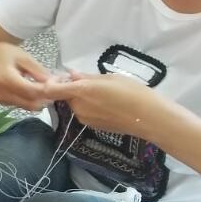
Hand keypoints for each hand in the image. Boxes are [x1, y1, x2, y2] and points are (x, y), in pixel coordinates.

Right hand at [0, 43, 54, 111]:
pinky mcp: (2, 102)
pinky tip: (37, 91)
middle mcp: (3, 93)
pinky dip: (32, 100)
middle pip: (31, 103)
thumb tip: (52, 81)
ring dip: (40, 100)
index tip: (59, 85)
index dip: (48, 90)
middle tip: (57, 88)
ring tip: (48, 88)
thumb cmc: (1, 53)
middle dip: (47, 98)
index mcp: (7, 79)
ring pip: (27, 106)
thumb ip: (36, 70)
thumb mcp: (21, 56)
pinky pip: (21, 104)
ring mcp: (2, 99)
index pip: (32, 91)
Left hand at [41, 71, 172, 137]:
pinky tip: (107, 104)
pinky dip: (89, 107)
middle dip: (71, 89)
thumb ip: (87, 77)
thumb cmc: (133, 92)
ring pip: (75, 105)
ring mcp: (84, 118)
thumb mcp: (111, 78)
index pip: (51, 90)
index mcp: (81, 91)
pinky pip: (85, 113)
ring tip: (103, 93)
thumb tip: (72, 75)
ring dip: (82, 98)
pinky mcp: (92, 126)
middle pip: (65, 96)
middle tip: (89, 82)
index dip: (50, 83)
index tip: (59, 77)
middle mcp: (78, 107)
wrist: (150, 118)